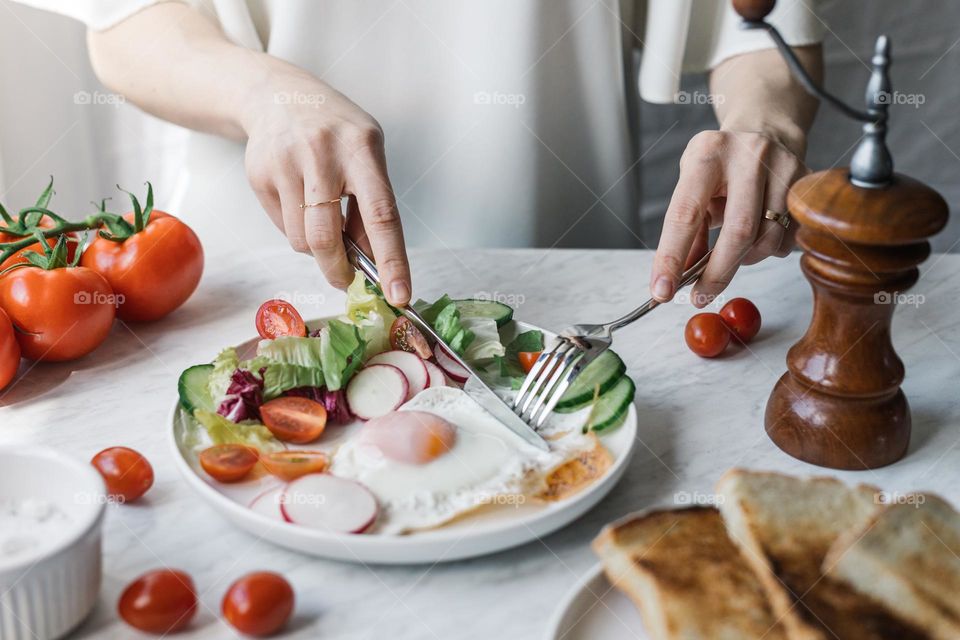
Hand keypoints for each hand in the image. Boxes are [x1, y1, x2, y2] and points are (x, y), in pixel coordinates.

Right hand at [241, 64, 410, 304]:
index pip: (381, 215)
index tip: (400, 295)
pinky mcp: (260, 174)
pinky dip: (296, 230)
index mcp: (362, 149)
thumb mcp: (366, 157)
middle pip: (328, 237)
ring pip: (301, 240)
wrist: (278, 95)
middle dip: (338, 271)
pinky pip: (281, 227)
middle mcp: (323, 153)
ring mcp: (287, 162)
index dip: (392, 260)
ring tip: (322, 225)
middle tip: (346, 281)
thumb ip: (370, 207)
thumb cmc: (335, 134)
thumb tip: (374, 266)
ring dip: (315, 250)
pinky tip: (299, 203)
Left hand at [649, 129, 806, 306]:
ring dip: (745, 259)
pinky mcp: (807, 181)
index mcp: (708, 154)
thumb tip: (678, 279)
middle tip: (700, 297)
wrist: (765, 131)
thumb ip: (687, 231)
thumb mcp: (693, 186)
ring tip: (734, 249)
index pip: (686, 214)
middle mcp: (748, 155)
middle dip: (717, 274)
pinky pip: (788, 236)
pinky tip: (760, 232)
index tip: (662, 290)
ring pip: (767, 238)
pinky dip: (769, 248)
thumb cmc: (720, 166)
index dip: (672, 256)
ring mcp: (783, 166)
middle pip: (738, 231)